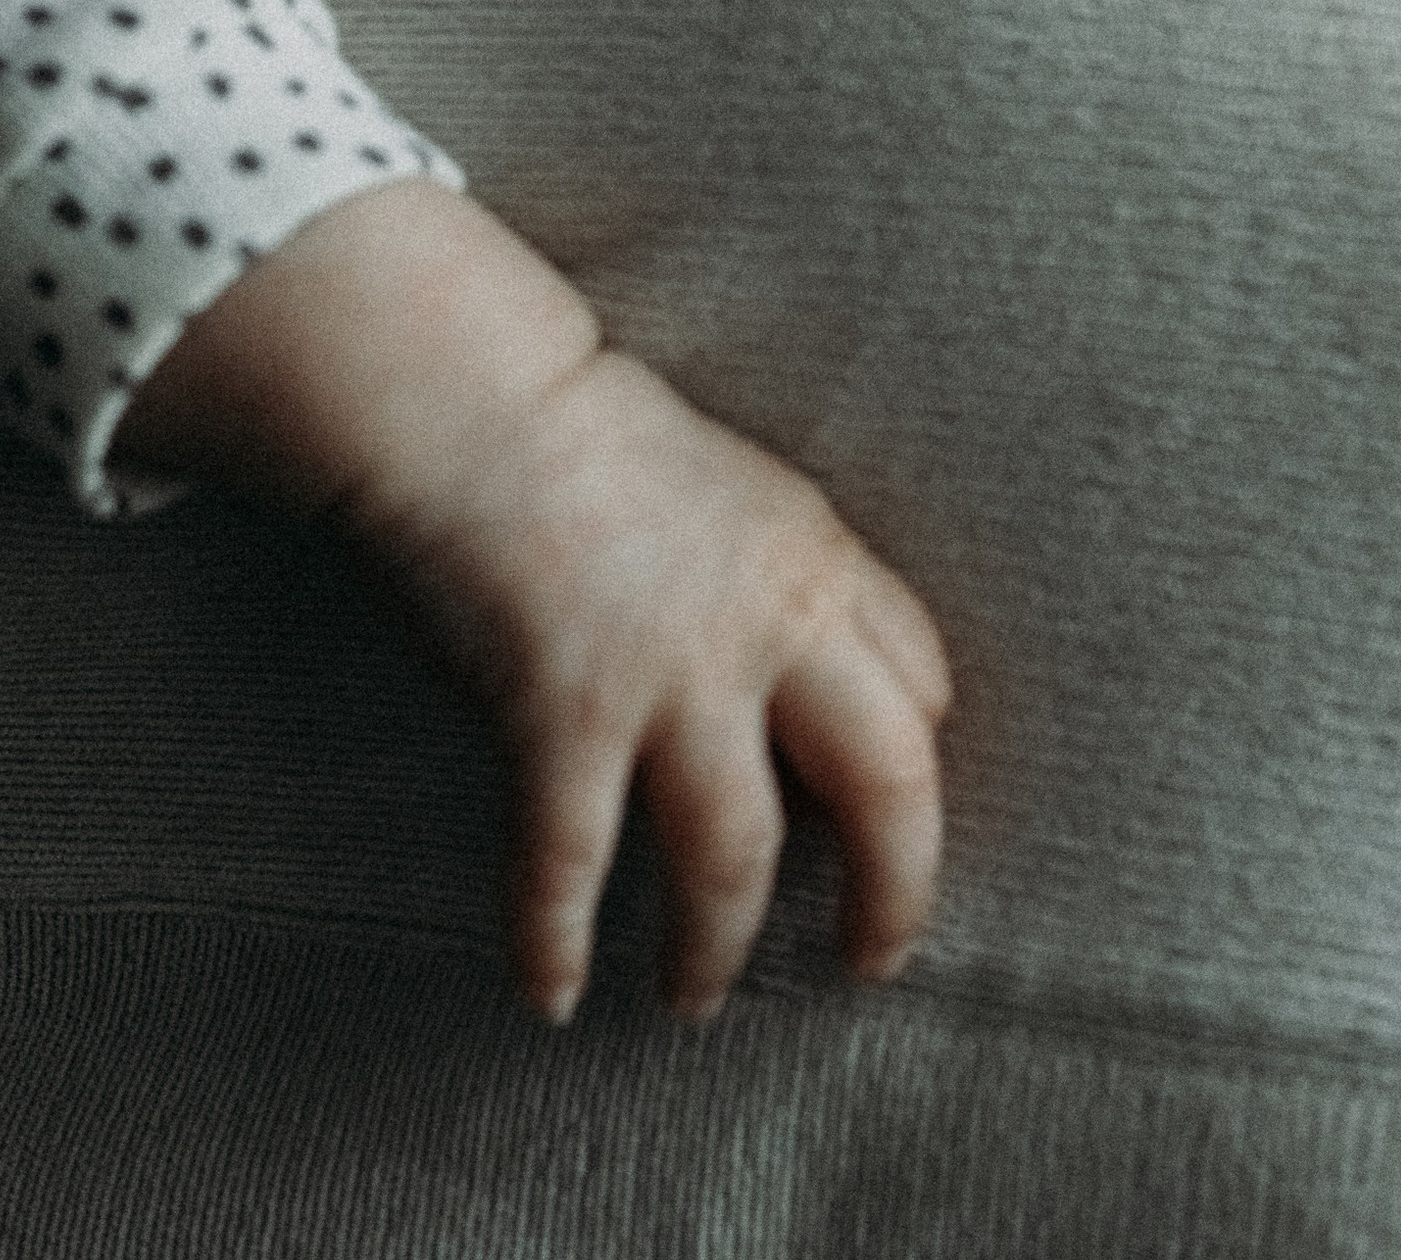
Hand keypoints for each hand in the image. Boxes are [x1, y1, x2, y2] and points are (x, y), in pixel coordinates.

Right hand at [116, 178, 950, 1024]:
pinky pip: (570, 867)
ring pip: (735, 860)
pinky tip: (550, 992)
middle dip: (893, 896)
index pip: (921, 686)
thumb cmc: (597, 435)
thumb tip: (816, 702)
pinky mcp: (566, 715)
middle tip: (868, 962)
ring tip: (693, 997)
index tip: (890, 821)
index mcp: (818, 562)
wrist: (480, 402)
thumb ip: (794, 589)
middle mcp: (767, 628)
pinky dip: (556, 942)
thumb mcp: (746, 492)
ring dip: (715, 949)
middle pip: (886, 788)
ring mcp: (669, 677)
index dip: (915, 764)